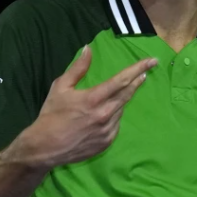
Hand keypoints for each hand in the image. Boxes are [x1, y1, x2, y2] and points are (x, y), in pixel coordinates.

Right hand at [15, 45, 156, 168]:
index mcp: (93, 99)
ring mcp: (108, 130)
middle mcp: (104, 114)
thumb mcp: (60, 87)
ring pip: (120, 110)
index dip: (137, 69)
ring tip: (109, 99)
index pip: (121, 80)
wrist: (44, 147)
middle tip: (144, 73)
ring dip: (120, 101)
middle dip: (137, 81)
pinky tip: (102, 116)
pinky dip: (113, 117)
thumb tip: (88, 49)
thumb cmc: (51, 115)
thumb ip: (77, 68)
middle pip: (127, 94)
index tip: (151, 61)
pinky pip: (116, 124)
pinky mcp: (107, 142)